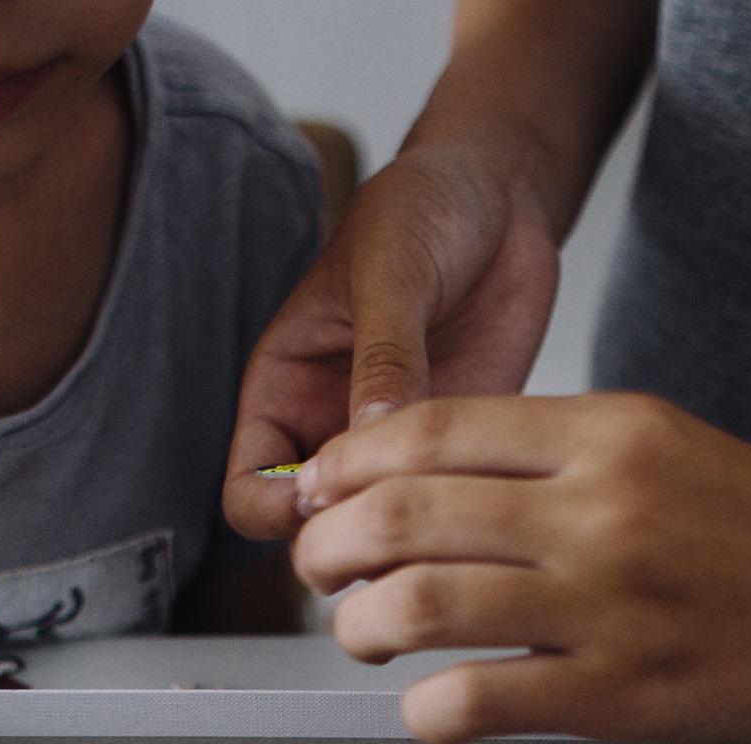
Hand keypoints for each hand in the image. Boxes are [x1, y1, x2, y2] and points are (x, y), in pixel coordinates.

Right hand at [223, 142, 562, 541]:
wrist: (502, 193)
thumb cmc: (422, 208)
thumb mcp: (391, 270)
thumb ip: (383, 354)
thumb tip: (372, 437)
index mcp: (284, 390)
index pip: (248, 491)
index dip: (277, 513)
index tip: (328, 499)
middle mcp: (332, 429)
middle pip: (315, 533)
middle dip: (348, 544)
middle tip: (400, 525)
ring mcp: (397, 444)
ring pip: (386, 532)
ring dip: (412, 541)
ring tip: (449, 518)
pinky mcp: (460, 446)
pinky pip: (450, 505)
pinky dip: (465, 520)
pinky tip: (492, 496)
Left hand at [290, 393, 750, 743]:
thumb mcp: (658, 442)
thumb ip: (543, 453)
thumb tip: (409, 478)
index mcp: (606, 430)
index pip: (427, 430)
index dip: (344, 465)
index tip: (318, 493)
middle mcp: (600, 508)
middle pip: (401, 514)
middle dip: (326, 547)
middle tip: (320, 569)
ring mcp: (608, 603)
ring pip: (415, 605)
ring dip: (358, 626)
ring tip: (364, 635)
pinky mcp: (619, 692)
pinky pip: (473, 699)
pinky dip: (425, 709)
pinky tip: (433, 705)